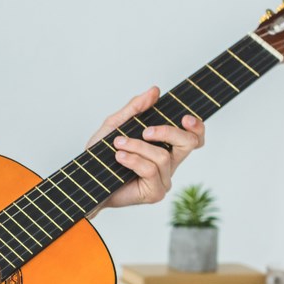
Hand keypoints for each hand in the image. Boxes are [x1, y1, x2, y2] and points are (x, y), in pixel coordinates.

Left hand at [87, 86, 205, 212]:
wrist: (87, 179)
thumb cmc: (101, 155)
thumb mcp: (115, 125)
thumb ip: (135, 108)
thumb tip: (154, 91)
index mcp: (166, 147)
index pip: (194, 137)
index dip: (197, 127)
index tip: (185, 118)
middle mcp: (170, 163)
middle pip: (188, 143)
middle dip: (168, 132)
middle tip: (145, 131)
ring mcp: (164, 179)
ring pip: (163, 156)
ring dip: (137, 147)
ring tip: (119, 144)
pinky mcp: (155, 193)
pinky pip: (150, 170)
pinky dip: (133, 160)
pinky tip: (120, 157)